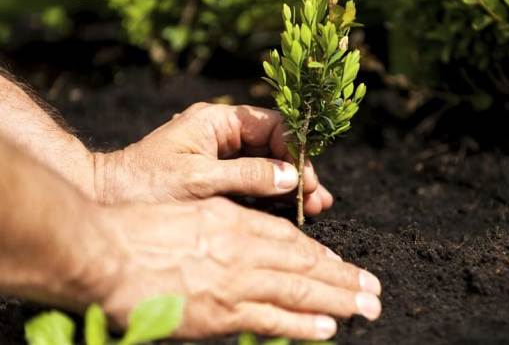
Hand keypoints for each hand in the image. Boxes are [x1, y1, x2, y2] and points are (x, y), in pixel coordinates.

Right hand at [92, 197, 381, 339]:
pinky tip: (327, 328)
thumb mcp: (188, 211)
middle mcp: (243, 248)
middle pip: (305, 264)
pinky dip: (302, 324)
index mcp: (233, 219)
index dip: (318, 254)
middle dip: (343, 278)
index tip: (340, 265)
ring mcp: (235, 281)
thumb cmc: (137, 229)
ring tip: (366, 308)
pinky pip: (272, 319)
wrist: (104, 253)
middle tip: (373, 289)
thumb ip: (222, 227)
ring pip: (299, 290)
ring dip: (337, 300)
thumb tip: (245, 241)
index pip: (289, 238)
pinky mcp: (221, 313)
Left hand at [93, 104, 331, 215]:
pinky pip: (253, 182)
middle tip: (318, 198)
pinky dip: (273, 196)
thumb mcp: (199, 179)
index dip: (294, 150)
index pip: (271, 125)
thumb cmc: (145, 185)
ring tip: (315, 207)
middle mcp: (222, 134)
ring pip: (267, 165)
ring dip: (290, 185)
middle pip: (274, 146)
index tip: (306, 178)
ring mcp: (221, 156)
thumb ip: (248, 176)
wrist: (106, 199)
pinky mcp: (218, 178)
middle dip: (297, 171)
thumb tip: (292, 176)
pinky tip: (292, 210)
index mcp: (217, 120)